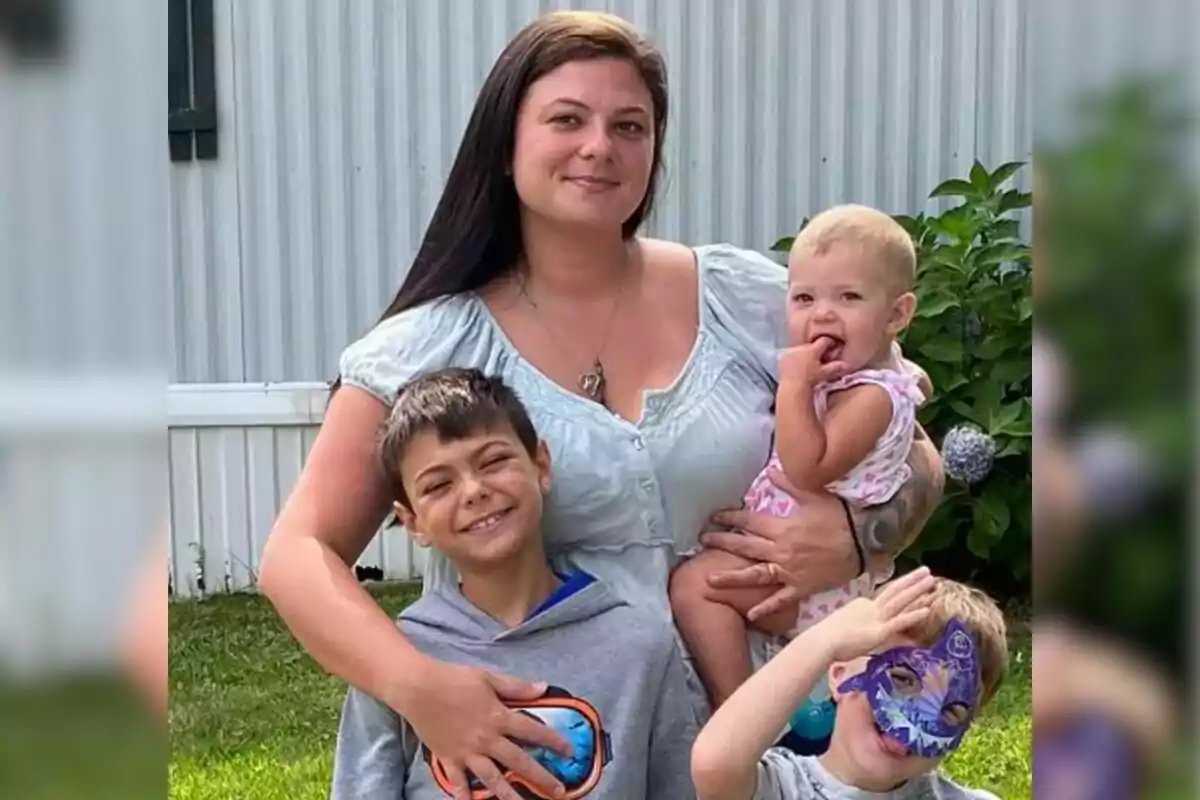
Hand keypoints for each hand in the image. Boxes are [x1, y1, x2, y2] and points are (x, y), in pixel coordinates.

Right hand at [400, 659, 571, 799]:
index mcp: (499, 717)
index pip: (533, 732)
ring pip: (493, 779)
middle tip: (558, 791)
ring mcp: (468, 752)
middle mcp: (487, 739)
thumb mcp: (488, 678)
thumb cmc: (454, 679)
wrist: (419, 688)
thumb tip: (543, 687)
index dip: (554, 741)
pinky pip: (459, 782)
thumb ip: (517, 686)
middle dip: (541, 777)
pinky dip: (465, 796)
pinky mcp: (449, 758)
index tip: (569, 751)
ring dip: (509, 795)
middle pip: (519, 762)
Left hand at [702, 490, 858, 622]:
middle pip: (745, 547)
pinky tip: (750, 614)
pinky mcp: (802, 587)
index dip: (730, 518)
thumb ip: (788, 484)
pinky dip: (766, 607)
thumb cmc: (839, 515)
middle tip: (703, 542)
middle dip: (722, 543)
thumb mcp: (813, 494)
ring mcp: (790, 571)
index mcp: (782, 527)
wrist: (864, 540)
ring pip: (755, 575)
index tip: (714, 517)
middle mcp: (781, 550)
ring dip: (732, 578)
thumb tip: (769, 469)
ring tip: (710, 581)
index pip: (748, 521)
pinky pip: (781, 599)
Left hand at [779, 336, 847, 386]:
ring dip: (805, 354)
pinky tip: (797, 366)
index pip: (824, 341)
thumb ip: (835, 368)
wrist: (792, 386)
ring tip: (808, 364)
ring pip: (801, 349)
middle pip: (812, 345)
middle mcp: (801, 347)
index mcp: (812, 349)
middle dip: (817, 351)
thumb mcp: (824, 374)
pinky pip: (791, 354)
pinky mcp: (782, 358)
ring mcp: (790, 352)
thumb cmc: (810, 380)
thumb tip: (846, 365)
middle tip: (821, 359)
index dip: (830, 343)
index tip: (833, 347)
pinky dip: (795, 358)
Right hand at [814, 567, 935, 661]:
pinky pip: (899, 621)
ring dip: (917, 590)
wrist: (822, 641)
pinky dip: (913, 615)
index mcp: (863, 605)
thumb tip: (854, 629)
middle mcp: (871, 607)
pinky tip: (927, 610)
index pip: (885, 596)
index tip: (913, 581)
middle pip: (895, 591)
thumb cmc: (827, 637)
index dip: (901, 588)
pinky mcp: (880, 631)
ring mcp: (876, 618)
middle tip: (927, 570)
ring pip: (900, 601)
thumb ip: (853, 626)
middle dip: (912, 580)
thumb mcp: (844, 627)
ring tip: (931, 580)